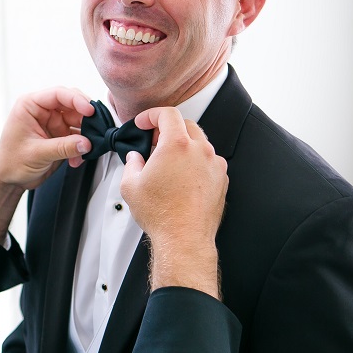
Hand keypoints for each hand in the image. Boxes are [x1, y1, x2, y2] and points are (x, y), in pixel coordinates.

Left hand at [0, 88, 94, 190]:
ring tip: (87, 148)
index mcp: (30, 105)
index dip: (77, 100)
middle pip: (72, 105)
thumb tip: (86, 142)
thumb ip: (63, 147)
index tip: (90, 111)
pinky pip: (77, 136)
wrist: (8, 179)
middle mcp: (42, 111)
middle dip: (85, 118)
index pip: (58, 94)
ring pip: (78, 121)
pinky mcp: (59, 136)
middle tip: (96, 129)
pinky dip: (81, 147)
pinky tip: (77, 159)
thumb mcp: (37, 153)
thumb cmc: (11, 162)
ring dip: (85, 135)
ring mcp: (52, 123)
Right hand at [120, 107, 226, 296]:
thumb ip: (131, 164)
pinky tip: (183, 177)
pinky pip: (209, 161)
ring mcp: (214, 164)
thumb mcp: (130, 185)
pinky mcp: (222, 179)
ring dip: (184, 145)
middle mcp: (200, 150)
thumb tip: (135, 159)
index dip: (152, 115)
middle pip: (186, 124)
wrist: (184, 238)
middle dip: (168, 128)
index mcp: (177, 145)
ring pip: (200, 143)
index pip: (167, 114)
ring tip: (169, 161)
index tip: (144, 123)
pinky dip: (196, 162)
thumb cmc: (161, 214)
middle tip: (155, 141)